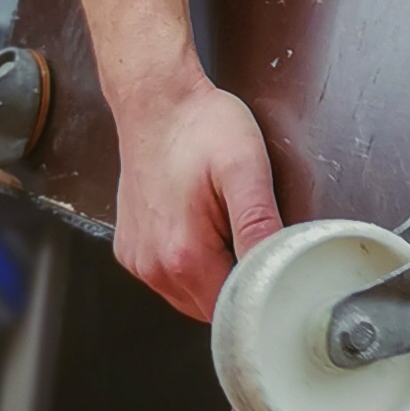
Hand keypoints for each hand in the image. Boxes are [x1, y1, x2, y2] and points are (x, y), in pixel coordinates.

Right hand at [111, 79, 283, 320]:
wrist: (156, 101)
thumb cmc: (200, 127)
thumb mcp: (245, 169)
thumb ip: (259, 224)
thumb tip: (278, 268)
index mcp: (184, 255)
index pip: (235, 309)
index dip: (264, 295)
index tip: (278, 270)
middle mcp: (154, 266)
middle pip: (213, 308)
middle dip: (241, 286)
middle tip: (256, 239)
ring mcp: (138, 260)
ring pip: (191, 297)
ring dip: (216, 276)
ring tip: (227, 227)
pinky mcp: (131, 250)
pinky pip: (169, 278)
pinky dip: (191, 265)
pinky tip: (203, 229)